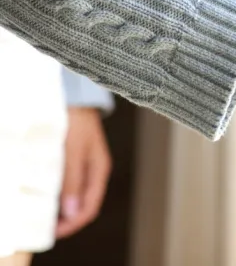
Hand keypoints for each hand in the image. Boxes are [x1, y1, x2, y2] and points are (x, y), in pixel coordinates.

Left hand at [56, 108, 111, 238]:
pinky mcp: (74, 161)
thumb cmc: (76, 120)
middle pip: (82, 205)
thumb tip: (72, 211)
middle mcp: (93, 172)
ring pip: (74, 197)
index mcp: (99, 170)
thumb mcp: (73, 151)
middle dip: (65, 220)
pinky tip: (45, 196)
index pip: (89, 207)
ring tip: (42, 214)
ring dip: (60, 208)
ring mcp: (84, 166)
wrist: (75, 97)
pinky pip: (68, 185)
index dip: (73, 223)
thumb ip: (73, 180)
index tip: (53, 232)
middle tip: (44, 227)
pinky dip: (57, 195)